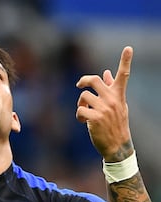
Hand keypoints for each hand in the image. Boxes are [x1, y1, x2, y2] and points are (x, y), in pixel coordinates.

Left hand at [76, 46, 133, 161]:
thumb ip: (111, 88)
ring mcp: (105, 109)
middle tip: (80, 85)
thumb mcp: (117, 105)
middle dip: (84, 80)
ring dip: (80, 103)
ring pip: (84, 96)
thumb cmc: (115, 124)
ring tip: (84, 112)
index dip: (126, 61)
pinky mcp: (96, 118)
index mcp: (119, 95)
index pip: (123, 76)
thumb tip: (107, 72)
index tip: (128, 48)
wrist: (117, 146)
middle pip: (94, 80)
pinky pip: (80, 110)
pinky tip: (83, 121)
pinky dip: (78, 115)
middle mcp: (113, 100)